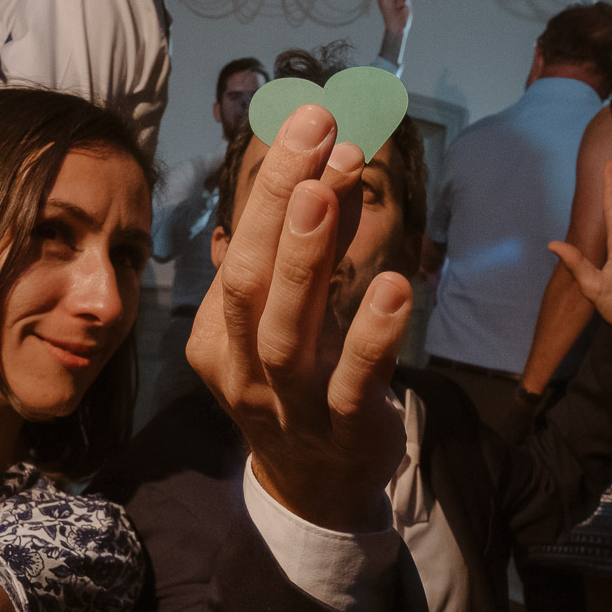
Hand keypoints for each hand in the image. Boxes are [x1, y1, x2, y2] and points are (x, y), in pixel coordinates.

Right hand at [187, 104, 410, 531]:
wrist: (315, 488)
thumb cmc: (298, 385)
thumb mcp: (288, 315)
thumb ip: (307, 247)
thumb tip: (335, 157)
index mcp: (216, 336)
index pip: (238, 250)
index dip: (272, 185)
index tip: (311, 123)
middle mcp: (242, 369)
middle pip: (247, 281)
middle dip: (277, 201)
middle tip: (314, 129)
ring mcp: (289, 406)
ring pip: (285, 331)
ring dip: (306, 258)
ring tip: (328, 191)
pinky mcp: (343, 433)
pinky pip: (352, 384)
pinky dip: (371, 335)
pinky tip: (395, 287)